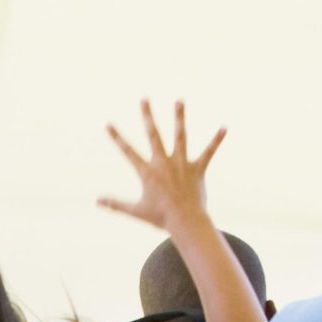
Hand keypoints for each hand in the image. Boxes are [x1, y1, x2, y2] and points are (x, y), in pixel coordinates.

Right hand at [97, 99, 224, 235]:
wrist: (185, 223)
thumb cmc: (160, 218)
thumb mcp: (135, 211)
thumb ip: (115, 204)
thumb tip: (96, 201)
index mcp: (147, 172)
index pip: (128, 151)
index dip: (117, 138)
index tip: (108, 124)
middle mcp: (163, 163)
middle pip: (154, 135)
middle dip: (148, 116)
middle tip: (144, 99)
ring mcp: (181, 164)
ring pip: (180, 136)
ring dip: (179, 117)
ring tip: (179, 100)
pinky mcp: (197, 169)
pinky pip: (208, 152)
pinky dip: (216, 140)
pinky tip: (224, 127)